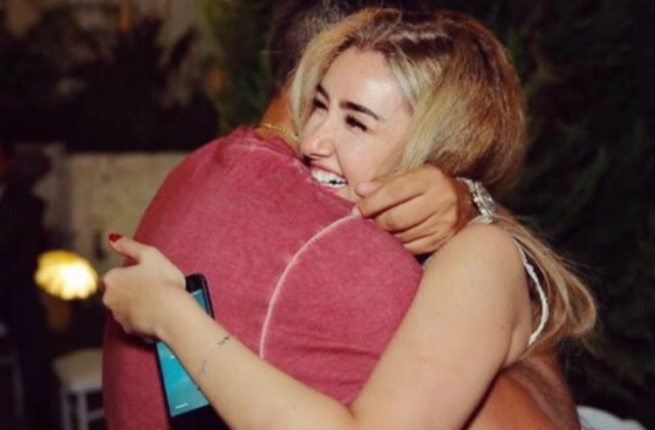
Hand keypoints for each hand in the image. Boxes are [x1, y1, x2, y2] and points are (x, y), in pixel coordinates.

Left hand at [102, 235, 188, 338]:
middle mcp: (109, 299)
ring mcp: (118, 316)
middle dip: (132, 290)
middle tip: (153, 288)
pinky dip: (143, 317)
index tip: (147, 276)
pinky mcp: (128, 330)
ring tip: (157, 301)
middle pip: (118, 292)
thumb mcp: (150, 255)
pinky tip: (157, 313)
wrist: (173, 314)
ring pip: (126, 307)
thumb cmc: (163, 282)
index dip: (131, 275)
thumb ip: (128, 245)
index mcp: (112, 279)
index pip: (115, 275)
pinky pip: (134, 321)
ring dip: (137, 304)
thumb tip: (112, 237)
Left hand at [354, 165, 475, 254]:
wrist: (466, 202)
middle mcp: (441, 199)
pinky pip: (412, 248)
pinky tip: (393, 238)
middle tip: (365, 222)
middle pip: (396, 218)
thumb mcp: (411, 177)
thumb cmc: (429, 187)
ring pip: (402, 235)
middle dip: (376, 222)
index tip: (356, 210)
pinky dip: (398, 244)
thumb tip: (359, 190)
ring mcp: (444, 222)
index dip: (371, 203)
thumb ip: (384, 183)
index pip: (393, 192)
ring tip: (379, 229)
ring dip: (385, 235)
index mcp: (430, 178)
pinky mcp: (443, 240)